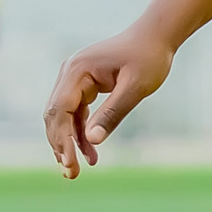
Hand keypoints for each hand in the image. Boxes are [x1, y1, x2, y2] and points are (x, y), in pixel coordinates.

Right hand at [45, 28, 173, 176]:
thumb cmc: (148, 58)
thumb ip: (113, 113)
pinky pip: (76, 114)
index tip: (69, 163)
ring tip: (76, 171)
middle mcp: (69, 73)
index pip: (61, 109)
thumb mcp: (135, 88)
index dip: (62, 138)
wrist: (155, 37)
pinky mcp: (83, 85)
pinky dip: (81, 134)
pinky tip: (90, 153)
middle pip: (55, 115)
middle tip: (70, 174)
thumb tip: (92, 141)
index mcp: (77, 70)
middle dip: (61, 145)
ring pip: (63, 117)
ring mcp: (74, 79)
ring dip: (69, 143)